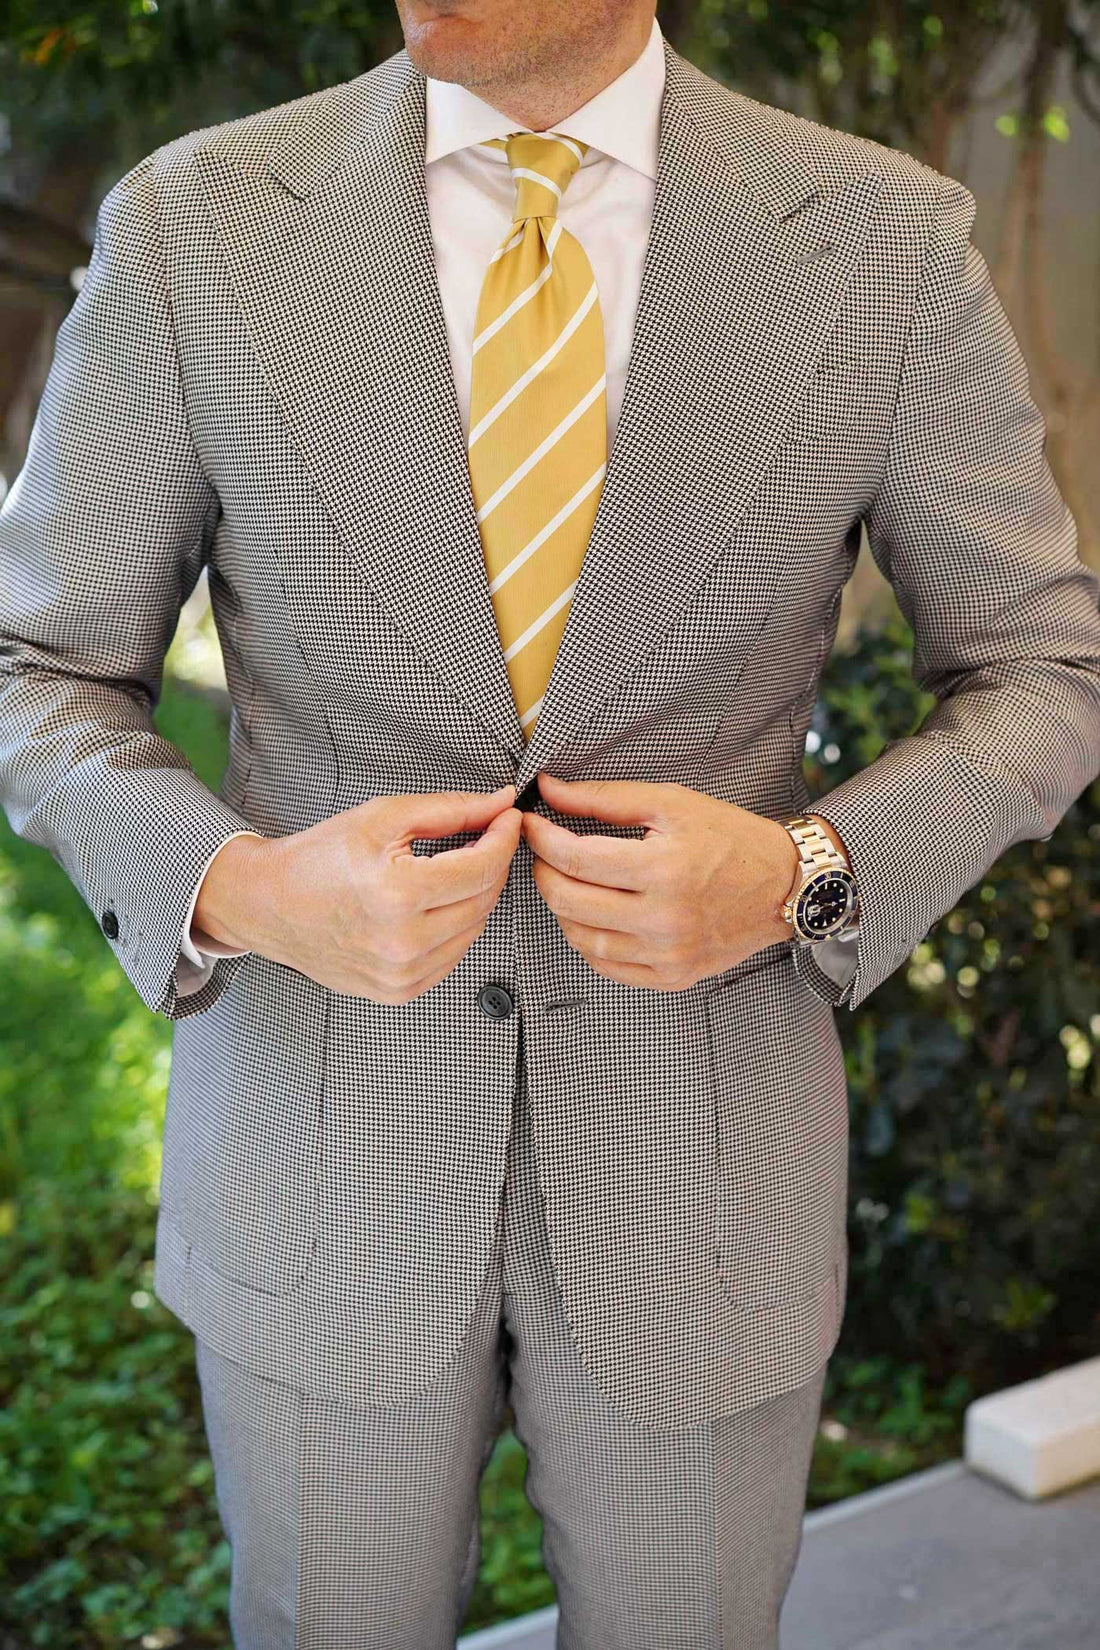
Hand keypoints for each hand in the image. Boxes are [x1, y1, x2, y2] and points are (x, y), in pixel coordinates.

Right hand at [193, 785, 522, 1002]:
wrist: (269, 904)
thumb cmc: (318, 859)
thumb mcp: (382, 818)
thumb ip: (449, 810)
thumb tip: (499, 804)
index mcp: (397, 894)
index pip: (482, 866)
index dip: (504, 836)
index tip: (508, 818)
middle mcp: (402, 943)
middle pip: (484, 898)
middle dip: (491, 862)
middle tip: (482, 836)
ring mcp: (401, 974)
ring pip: (475, 929)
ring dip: (474, 895)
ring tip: (450, 870)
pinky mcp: (399, 991)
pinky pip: (452, 956)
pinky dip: (455, 926)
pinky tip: (433, 904)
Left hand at [521, 772, 808, 990]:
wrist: (784, 886)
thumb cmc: (730, 839)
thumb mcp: (670, 803)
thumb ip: (604, 799)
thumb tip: (549, 790)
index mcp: (664, 868)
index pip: (574, 859)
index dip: (541, 839)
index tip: (532, 824)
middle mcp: (665, 918)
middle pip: (569, 901)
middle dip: (543, 871)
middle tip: (545, 852)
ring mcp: (668, 953)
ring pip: (580, 938)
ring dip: (562, 907)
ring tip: (568, 881)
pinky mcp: (672, 976)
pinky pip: (606, 966)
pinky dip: (587, 940)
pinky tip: (592, 914)